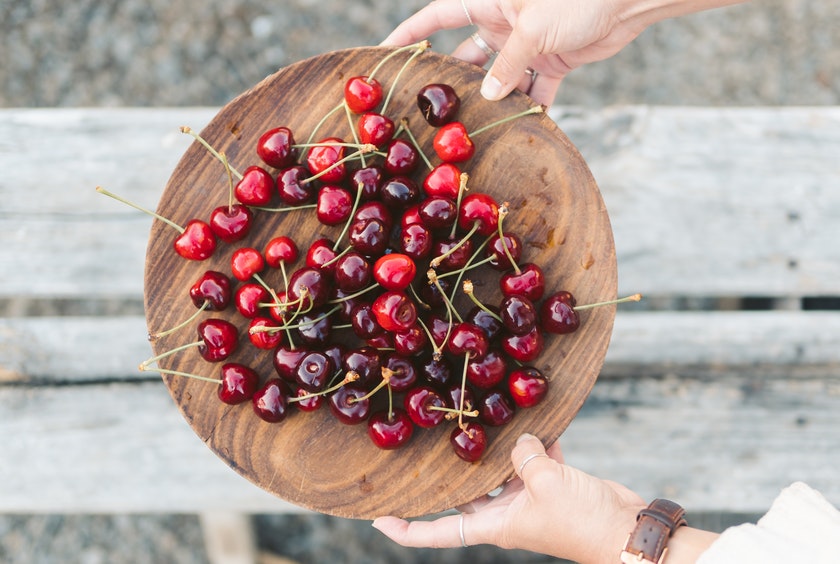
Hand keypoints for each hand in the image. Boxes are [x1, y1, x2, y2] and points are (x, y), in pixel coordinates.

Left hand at [372, 433, 646, 563]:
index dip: (407, 530)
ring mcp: (529, 499)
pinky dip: (535, 443)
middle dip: (451, 472)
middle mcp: (505, 513)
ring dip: (496, 450)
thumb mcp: (546, 483)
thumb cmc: (581, 520)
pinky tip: (533, 420)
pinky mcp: (553, 485)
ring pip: (500, 472)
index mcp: (494, 524)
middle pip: (465, 495)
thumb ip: (524, 457)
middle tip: (429, 443)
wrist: (626, 531)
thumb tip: (521, 441)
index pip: (438, 533)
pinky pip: (535, 461)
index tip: (379, 519)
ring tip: (479, 420)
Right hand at [382, 0, 743, 104]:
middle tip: (432, 109)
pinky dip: (531, 108)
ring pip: (500, 77)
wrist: (628, 0)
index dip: (410, 33)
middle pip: (467, 55)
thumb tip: (487, 98)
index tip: (385, 52)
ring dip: (493, 100)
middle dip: (452, 79)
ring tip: (475, 128)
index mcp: (489, 2)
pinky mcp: (552, 61)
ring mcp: (526, 44)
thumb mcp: (533, 30)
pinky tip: (522, 129)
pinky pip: (534, 89)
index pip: (438, 17)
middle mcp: (503, 22)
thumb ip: (506, 65)